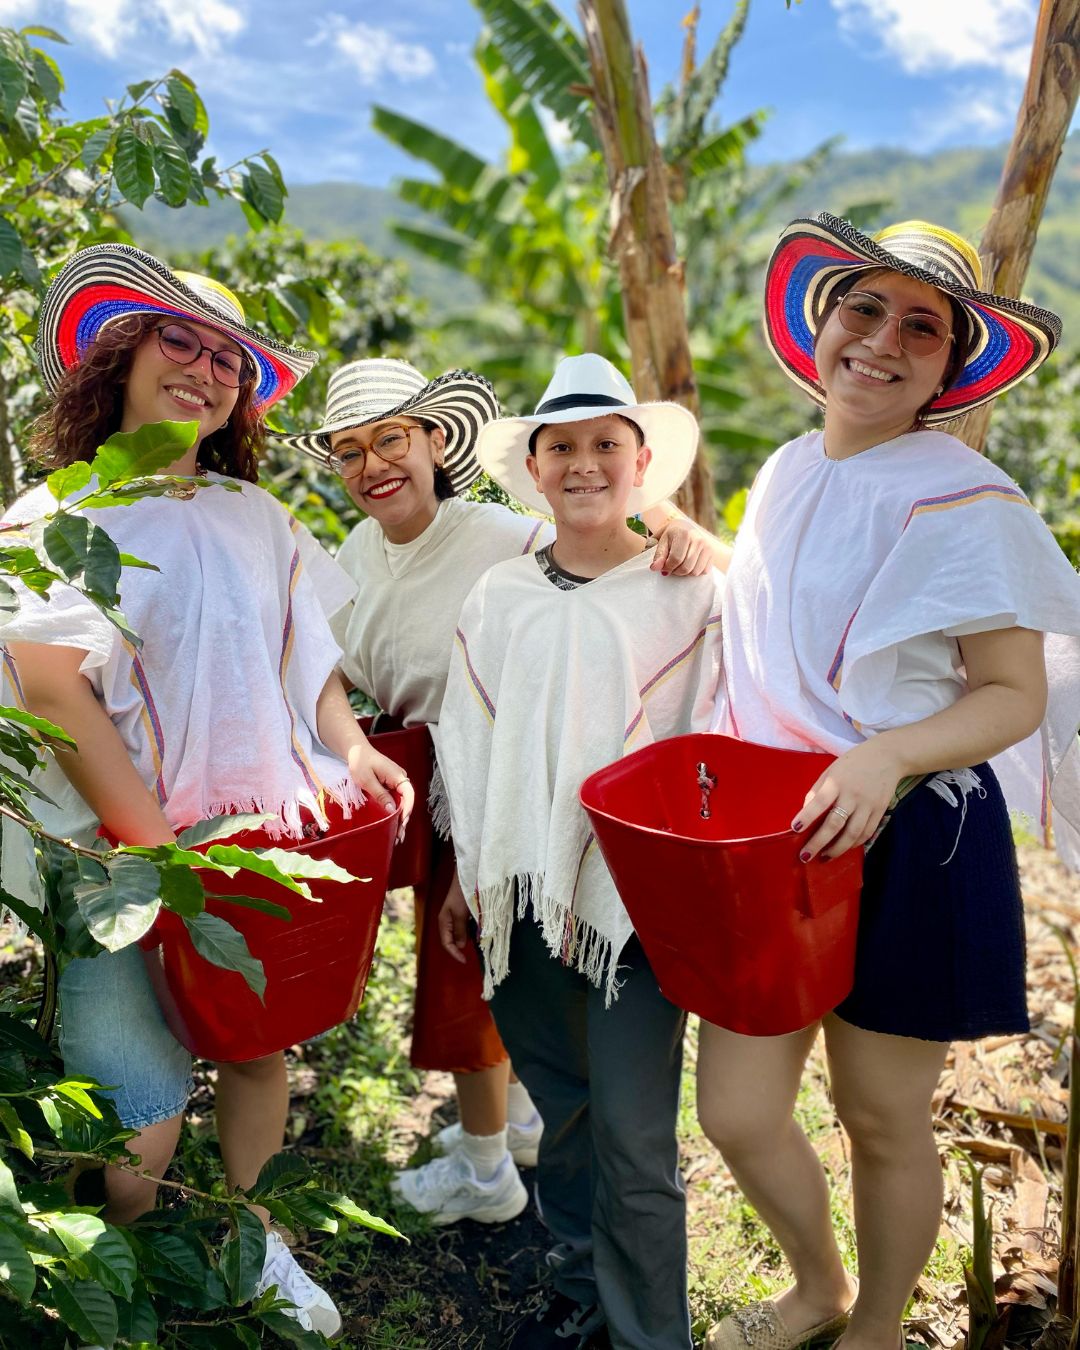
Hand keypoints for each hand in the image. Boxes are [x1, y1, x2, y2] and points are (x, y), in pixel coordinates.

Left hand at [346, 743, 414, 841]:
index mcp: (397, 776)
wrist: (355, 751)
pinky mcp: (389, 785)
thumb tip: (392, 809)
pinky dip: (394, 812)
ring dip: (399, 817)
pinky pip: (395, 800)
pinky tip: (393, 824)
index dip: (407, 809)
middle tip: (399, 835)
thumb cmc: (360, 761)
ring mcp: (395, 782)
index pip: (408, 794)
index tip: (402, 822)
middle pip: (406, 801)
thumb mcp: (367, 780)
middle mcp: (400, 779)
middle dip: (404, 818)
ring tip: (397, 835)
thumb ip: (380, 794)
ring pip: (401, 802)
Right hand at [438, 874, 470, 964]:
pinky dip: (470, 932)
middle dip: (460, 948)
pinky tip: (477, 933)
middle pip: (451, 940)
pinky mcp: (462, 913)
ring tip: (475, 945)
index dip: (454, 954)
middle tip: (470, 955)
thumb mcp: (460, 914)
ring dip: (466, 940)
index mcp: (443, 922)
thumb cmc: (462, 894)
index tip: (465, 961)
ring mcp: (454, 917)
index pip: (446, 943)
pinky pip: (464, 927)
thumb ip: (460, 931)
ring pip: (459, 934)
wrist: (467, 876)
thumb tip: (460, 946)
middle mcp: (448, 921)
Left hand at [649, 517, 712, 576]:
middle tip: (671, 567)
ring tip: (679, 566)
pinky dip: (694, 572)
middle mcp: (698, 539)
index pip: (676, 559)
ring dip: (684, 573)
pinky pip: (703, 571)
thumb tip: (654, 568)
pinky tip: (688, 565)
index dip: (667, 567)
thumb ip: (658, 554)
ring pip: (695, 572)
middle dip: (675, 571)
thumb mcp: (661, 541)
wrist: (685, 527)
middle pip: (686, 567)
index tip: (663, 567)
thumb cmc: (671, 535)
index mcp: (684, 534)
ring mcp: (707, 547)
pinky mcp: (712, 554)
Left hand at [791, 735, 905, 859]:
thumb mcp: (830, 771)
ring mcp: (868, 804)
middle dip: (818, 842)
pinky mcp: (880, 811)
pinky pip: (866, 833)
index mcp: (836, 782)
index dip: (807, 816)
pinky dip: (854, 843)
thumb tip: (806, 812)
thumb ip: (817, 791)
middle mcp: (852, 795)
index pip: (819, 801)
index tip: (795, 828)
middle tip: (805, 856)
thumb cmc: (852, 764)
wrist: (887, 757)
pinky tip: (844, 848)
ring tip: (824, 857)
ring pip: (853, 833)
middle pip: (835, 823)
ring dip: (837, 849)